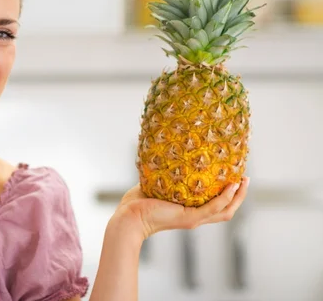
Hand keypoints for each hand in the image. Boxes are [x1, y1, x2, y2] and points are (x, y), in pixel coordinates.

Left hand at [111, 177, 249, 240]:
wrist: (129, 216)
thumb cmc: (137, 202)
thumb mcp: (157, 185)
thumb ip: (165, 175)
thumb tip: (167, 155)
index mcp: (189, 211)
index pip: (214, 205)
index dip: (227, 195)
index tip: (234, 178)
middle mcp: (194, 217)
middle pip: (226, 210)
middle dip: (239, 196)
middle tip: (245, 179)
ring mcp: (193, 219)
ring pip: (225, 210)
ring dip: (237, 196)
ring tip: (244, 180)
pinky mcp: (189, 218)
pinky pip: (213, 208)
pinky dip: (225, 198)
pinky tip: (231, 186)